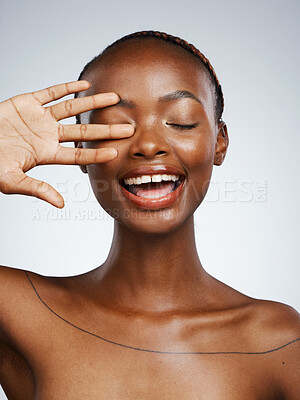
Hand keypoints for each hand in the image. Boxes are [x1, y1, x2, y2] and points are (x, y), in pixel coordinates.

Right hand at [0, 81, 133, 207]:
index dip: (96, 152)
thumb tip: (61, 204)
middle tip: (129, 128)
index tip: (116, 151)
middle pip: (82, 131)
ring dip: (93, 103)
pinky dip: (67, 87)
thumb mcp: (11, 180)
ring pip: (71, 109)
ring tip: (115, 98)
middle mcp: (48, 135)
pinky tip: (84, 85)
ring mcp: (39, 118)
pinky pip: (51, 92)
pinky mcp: (28, 103)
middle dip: (106, 129)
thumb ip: (36, 189)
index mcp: (45, 153)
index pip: (77, 153)